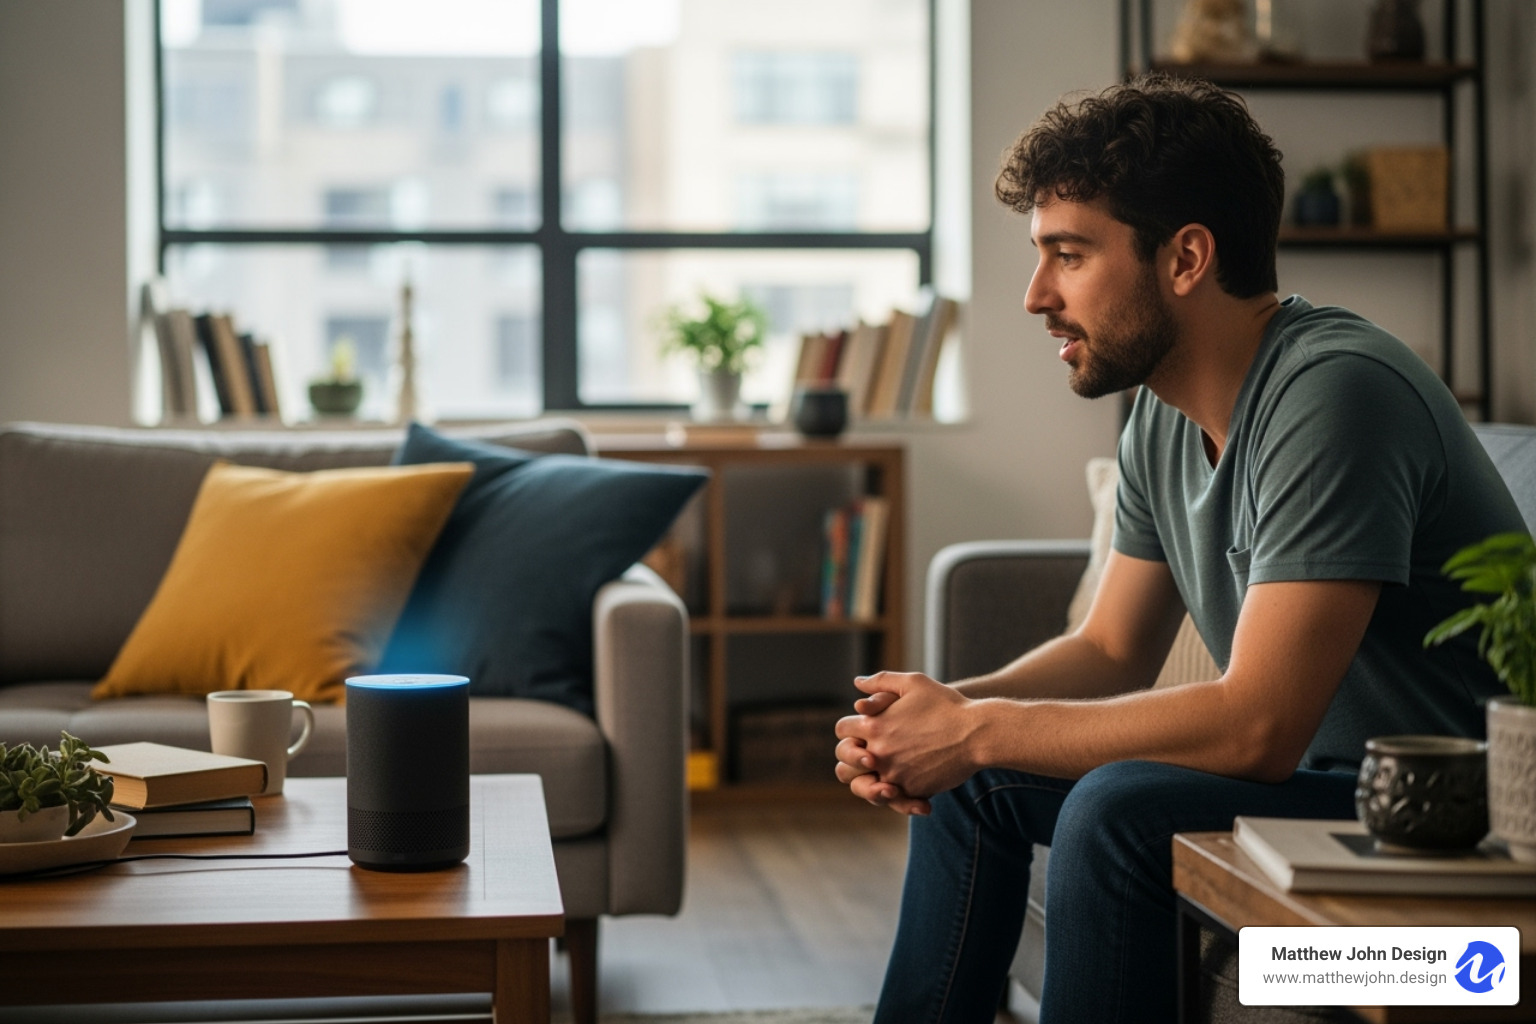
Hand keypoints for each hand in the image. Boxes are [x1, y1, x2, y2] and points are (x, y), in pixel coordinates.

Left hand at [836, 671, 980, 800]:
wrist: (977, 734)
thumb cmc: (946, 704)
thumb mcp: (913, 683)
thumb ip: (881, 681)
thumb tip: (858, 684)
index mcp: (873, 726)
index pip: (842, 731)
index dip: (849, 730)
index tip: (861, 730)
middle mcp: (878, 754)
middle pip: (844, 767)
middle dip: (852, 761)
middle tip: (866, 756)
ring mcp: (894, 775)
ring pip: (866, 788)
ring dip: (870, 782)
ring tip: (884, 774)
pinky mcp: (911, 791)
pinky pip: (894, 799)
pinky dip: (897, 794)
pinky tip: (906, 784)